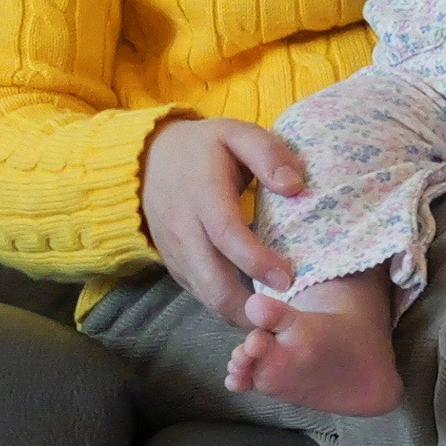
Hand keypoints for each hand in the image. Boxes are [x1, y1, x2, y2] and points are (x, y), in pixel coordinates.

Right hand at [140, 116, 307, 328]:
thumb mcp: (237, 132)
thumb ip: (268, 154)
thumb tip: (295, 185)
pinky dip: (223, 305)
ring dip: (237, 312)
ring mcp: (174, 251)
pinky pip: (198, 293)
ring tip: (273, 313)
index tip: (287, 278)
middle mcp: (183, 229)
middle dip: (248, 305)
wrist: (150, 160)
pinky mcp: (172, 264)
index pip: (227, 234)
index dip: (256, 261)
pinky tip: (251, 303)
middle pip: (212, 281)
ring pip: (204, 295)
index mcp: (202, 194)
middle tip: (285, 310)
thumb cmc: (204, 147)